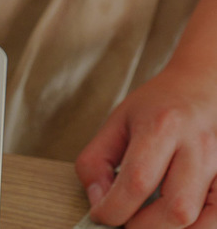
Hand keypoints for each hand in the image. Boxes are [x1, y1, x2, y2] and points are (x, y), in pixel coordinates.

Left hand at [75, 59, 216, 227]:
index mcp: (162, 126)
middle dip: (142, 227)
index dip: (114, 209)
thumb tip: (98, 201)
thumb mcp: (116, 122)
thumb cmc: (158, 105)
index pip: (137, 181)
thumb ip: (96, 160)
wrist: (202, 85)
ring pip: (204, 220)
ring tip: (149, 221)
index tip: (100, 215)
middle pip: (176, 208)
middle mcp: (198, 146)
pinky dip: (197, 228)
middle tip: (124, 221)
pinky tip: (175, 221)